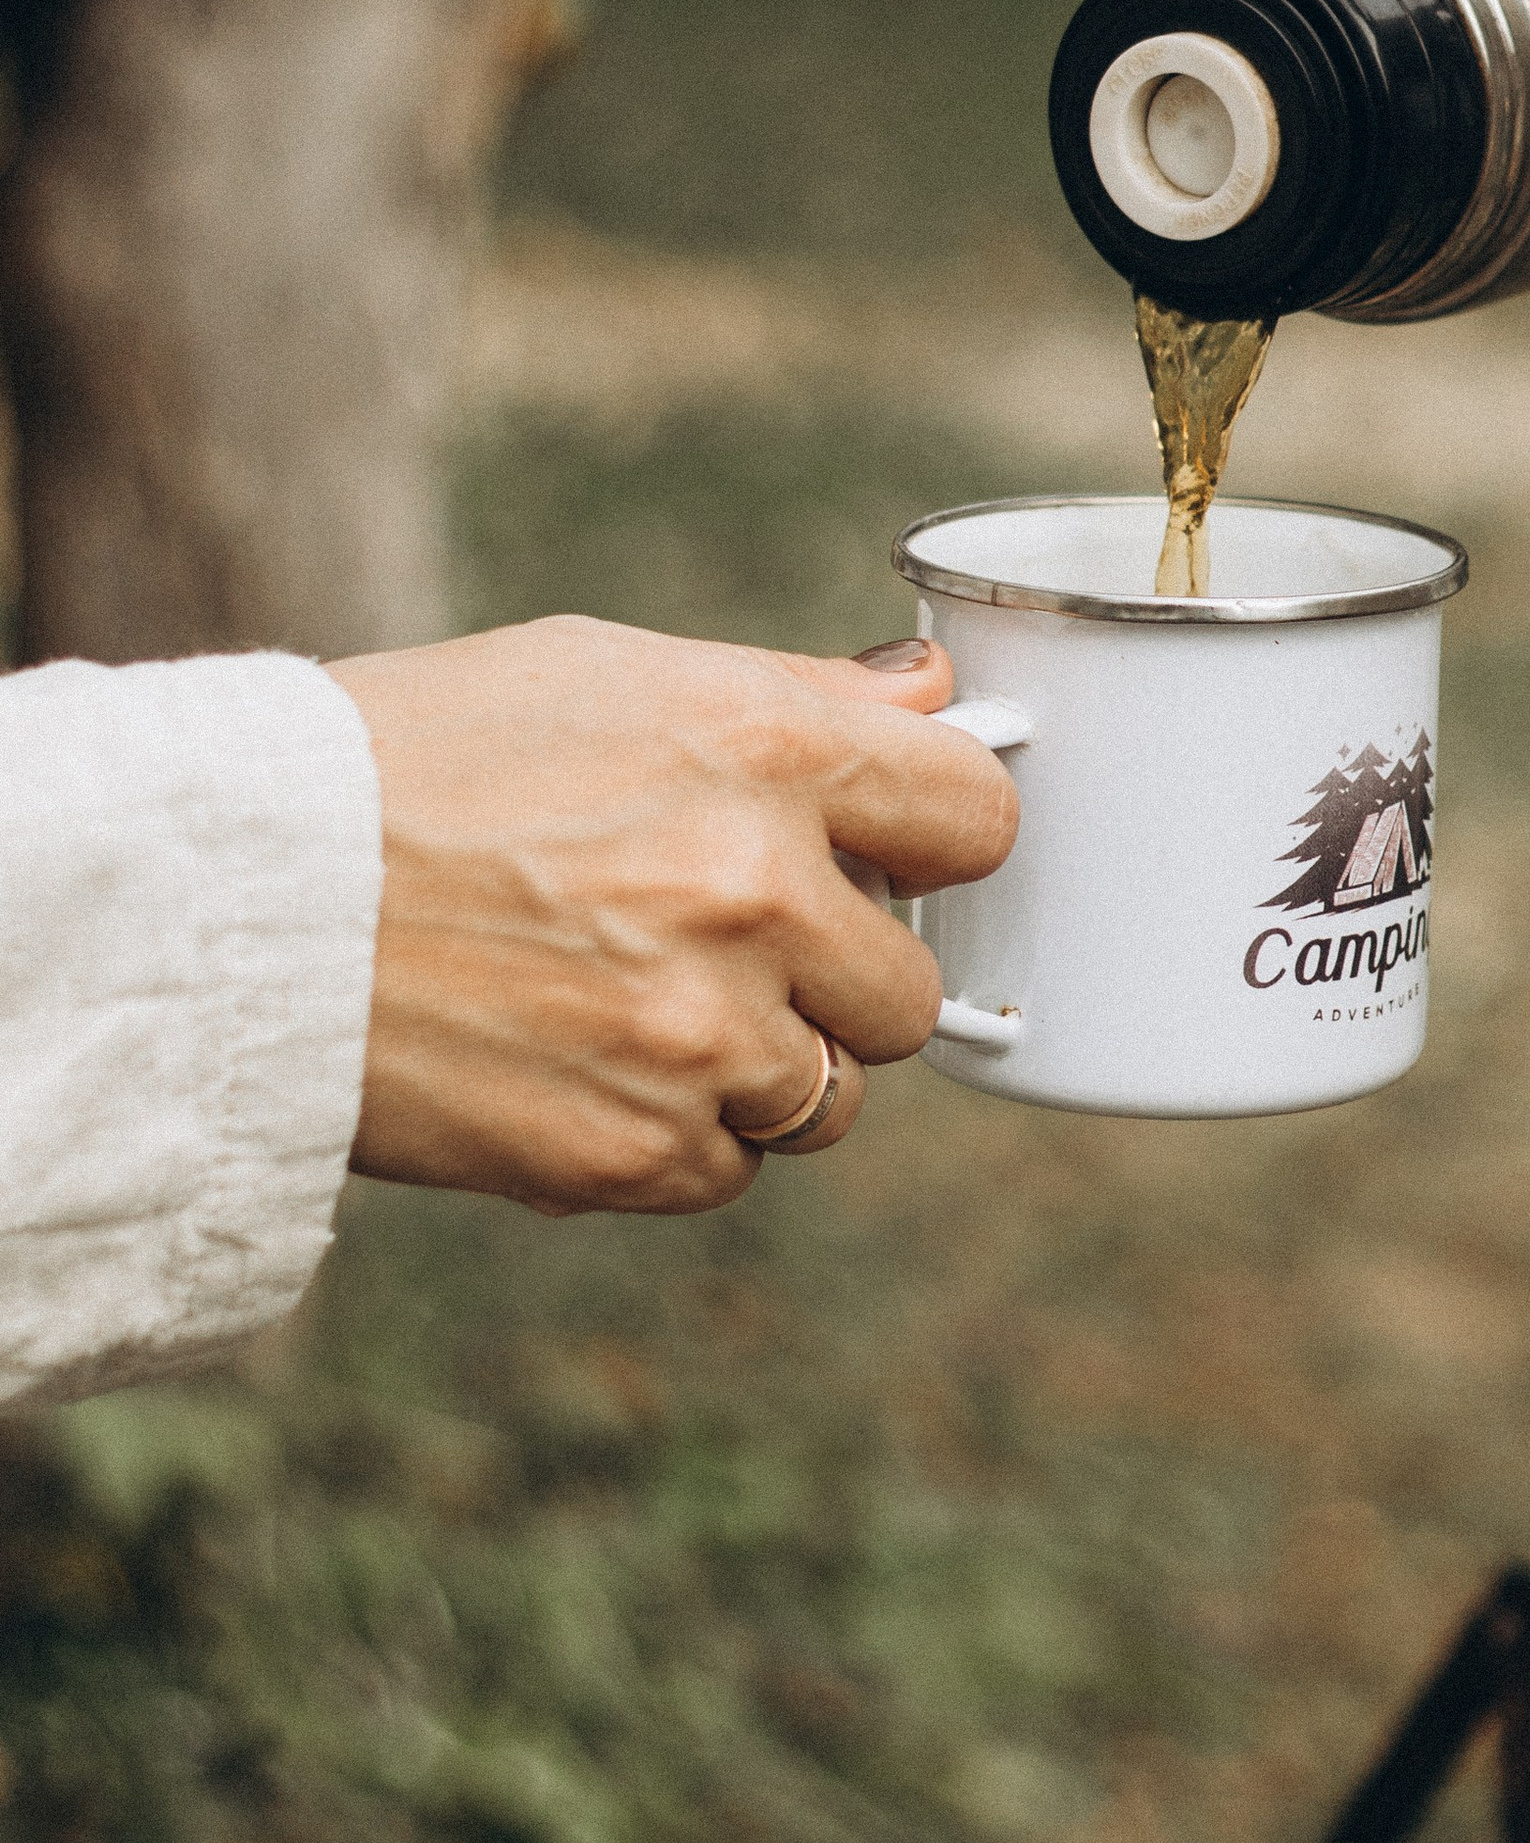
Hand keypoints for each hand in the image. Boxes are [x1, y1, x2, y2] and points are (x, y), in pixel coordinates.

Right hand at [328, 621, 1016, 1217]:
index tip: (893, 850)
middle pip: (912, 989)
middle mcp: (758, 889)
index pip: (979, 816)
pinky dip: (673, 1136)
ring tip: (628, 1005)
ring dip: (758, 1067)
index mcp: (765, 747)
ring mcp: (704, 1034)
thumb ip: (793, 696)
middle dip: (836, 976)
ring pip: (829, 1097)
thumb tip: (933, 701)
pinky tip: (576, 1064)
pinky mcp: (639, 1152)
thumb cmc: (413, 760)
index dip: (937, 836)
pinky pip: (731, 1168)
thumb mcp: (603, 673)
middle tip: (721, 943)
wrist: (237, 904)